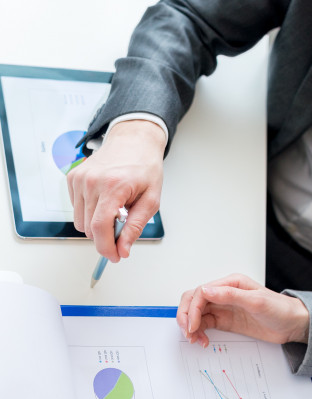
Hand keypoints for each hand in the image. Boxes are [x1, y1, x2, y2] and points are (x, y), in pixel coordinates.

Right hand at [67, 120, 166, 260]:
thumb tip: (123, 249)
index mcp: (113, 186)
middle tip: (123, 226)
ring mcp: (79, 179)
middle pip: (88, 228)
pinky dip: (90, 211)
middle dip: (105, 236)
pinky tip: (105, 200)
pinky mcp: (72, 178)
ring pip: (80, 221)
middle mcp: (91, 181)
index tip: (114, 256)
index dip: (106, 248)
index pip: (99, 227)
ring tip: (115, 210)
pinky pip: (77, 208)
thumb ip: (135, 227)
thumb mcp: (151, 200)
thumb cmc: (144, 167)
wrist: (133, 141)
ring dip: (97, 224)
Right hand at [177, 274, 309, 347]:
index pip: (201, 292)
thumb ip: (230, 296)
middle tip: (188, 333)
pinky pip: (205, 324)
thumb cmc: (280, 309)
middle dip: (186, 316)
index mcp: (230, 283)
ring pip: (196, 313)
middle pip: (194, 300)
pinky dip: (199, 332)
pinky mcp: (225, 320)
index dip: (192, 308)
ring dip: (191, 326)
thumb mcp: (256, 301)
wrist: (293, 325)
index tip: (192, 325)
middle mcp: (224, 293)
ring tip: (195, 340)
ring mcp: (224, 307)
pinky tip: (203, 341)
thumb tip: (205, 291)